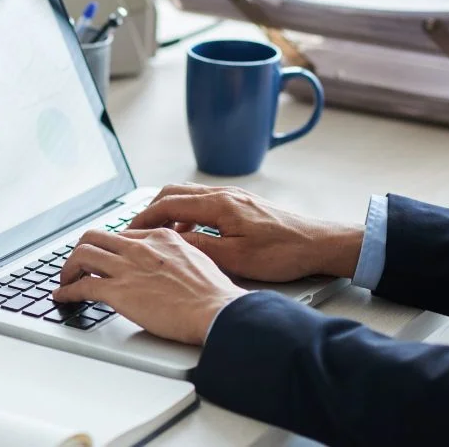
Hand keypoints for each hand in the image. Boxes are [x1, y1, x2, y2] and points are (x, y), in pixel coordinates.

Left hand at [53, 228, 247, 345]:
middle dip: (81, 251)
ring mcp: (127, 268)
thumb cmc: (213, 294)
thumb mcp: (197, 260)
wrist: (216, 311)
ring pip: (82, 255)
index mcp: (160, 237)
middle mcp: (140, 247)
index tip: (102, 256)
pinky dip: (67, 291)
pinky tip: (62, 297)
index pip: (122, 235)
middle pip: (94, 237)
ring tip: (65, 280)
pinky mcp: (118, 291)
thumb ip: (176, 256)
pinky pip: (81, 286)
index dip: (108, 247)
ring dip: (68, 268)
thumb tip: (168, 266)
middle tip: (77, 265)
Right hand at [128, 184, 364, 282]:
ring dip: (169, 211)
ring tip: (158, 234)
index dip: (143, 218)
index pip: (168, 204)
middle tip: (136, 230)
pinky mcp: (242, 204)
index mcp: (219, 204)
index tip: (128, 231)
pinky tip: (190, 234)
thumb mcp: (235, 257)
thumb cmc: (284, 252)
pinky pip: (204, 202)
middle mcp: (224, 194)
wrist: (320, 244)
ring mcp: (234, 196)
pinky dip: (187, 214)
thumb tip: (170, 240)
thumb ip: (199, 245)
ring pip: (188, 196)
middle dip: (150, 210)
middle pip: (174, 192)